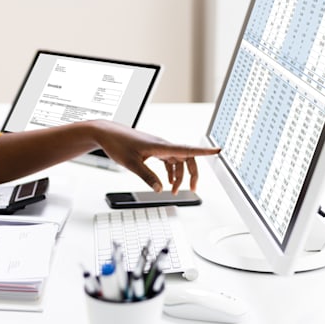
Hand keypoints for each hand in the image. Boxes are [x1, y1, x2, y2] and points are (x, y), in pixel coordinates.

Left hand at [92, 121, 220, 192]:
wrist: (106, 133)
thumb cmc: (117, 143)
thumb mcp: (131, 164)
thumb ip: (147, 177)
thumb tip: (160, 189)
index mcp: (160, 146)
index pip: (187, 149)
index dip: (204, 151)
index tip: (218, 150)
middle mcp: (162, 145)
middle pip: (186, 157)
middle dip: (192, 173)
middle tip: (193, 189)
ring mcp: (158, 146)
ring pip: (177, 160)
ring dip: (179, 175)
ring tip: (174, 190)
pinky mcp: (152, 148)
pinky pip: (168, 160)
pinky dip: (170, 171)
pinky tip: (166, 181)